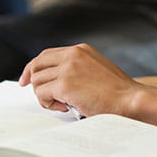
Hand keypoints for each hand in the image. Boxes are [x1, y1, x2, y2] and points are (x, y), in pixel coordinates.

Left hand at [19, 43, 143, 117]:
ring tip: (60, 104)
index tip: (27, 78)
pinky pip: (42, 94)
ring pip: (37, 81)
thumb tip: (57, 80)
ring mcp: (68, 68)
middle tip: (40, 96)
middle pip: (37, 64)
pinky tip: (64, 107)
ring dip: (44, 96)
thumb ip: (78, 68)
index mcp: (80, 49)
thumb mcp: (96, 69)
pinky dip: (48, 104)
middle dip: (32, 81)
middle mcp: (72, 54)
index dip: (34, 67)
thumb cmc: (117, 91)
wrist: (129, 99)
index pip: (47, 54)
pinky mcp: (65, 84)